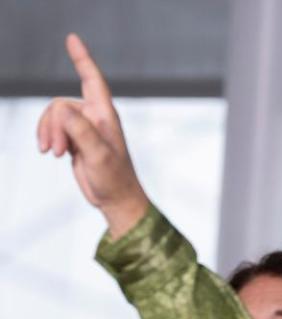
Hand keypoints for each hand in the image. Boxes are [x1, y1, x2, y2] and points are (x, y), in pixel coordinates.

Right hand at [37, 34, 148, 238]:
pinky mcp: (75, 139)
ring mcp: (84, 128)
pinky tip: (52, 154)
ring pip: (54, 117)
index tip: (72, 39)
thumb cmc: (114, 178)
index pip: (92, 80)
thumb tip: (63, 109)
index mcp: (105, 116)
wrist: (115, 198)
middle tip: (57, 152)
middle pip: (60, 105)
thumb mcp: (98, 154)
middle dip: (53, 126)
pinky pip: (53, 129)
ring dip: (49, 134)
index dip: (82, 59)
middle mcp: (95, 117)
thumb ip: (81, 131)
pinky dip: (48, 139)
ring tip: (55, 155)